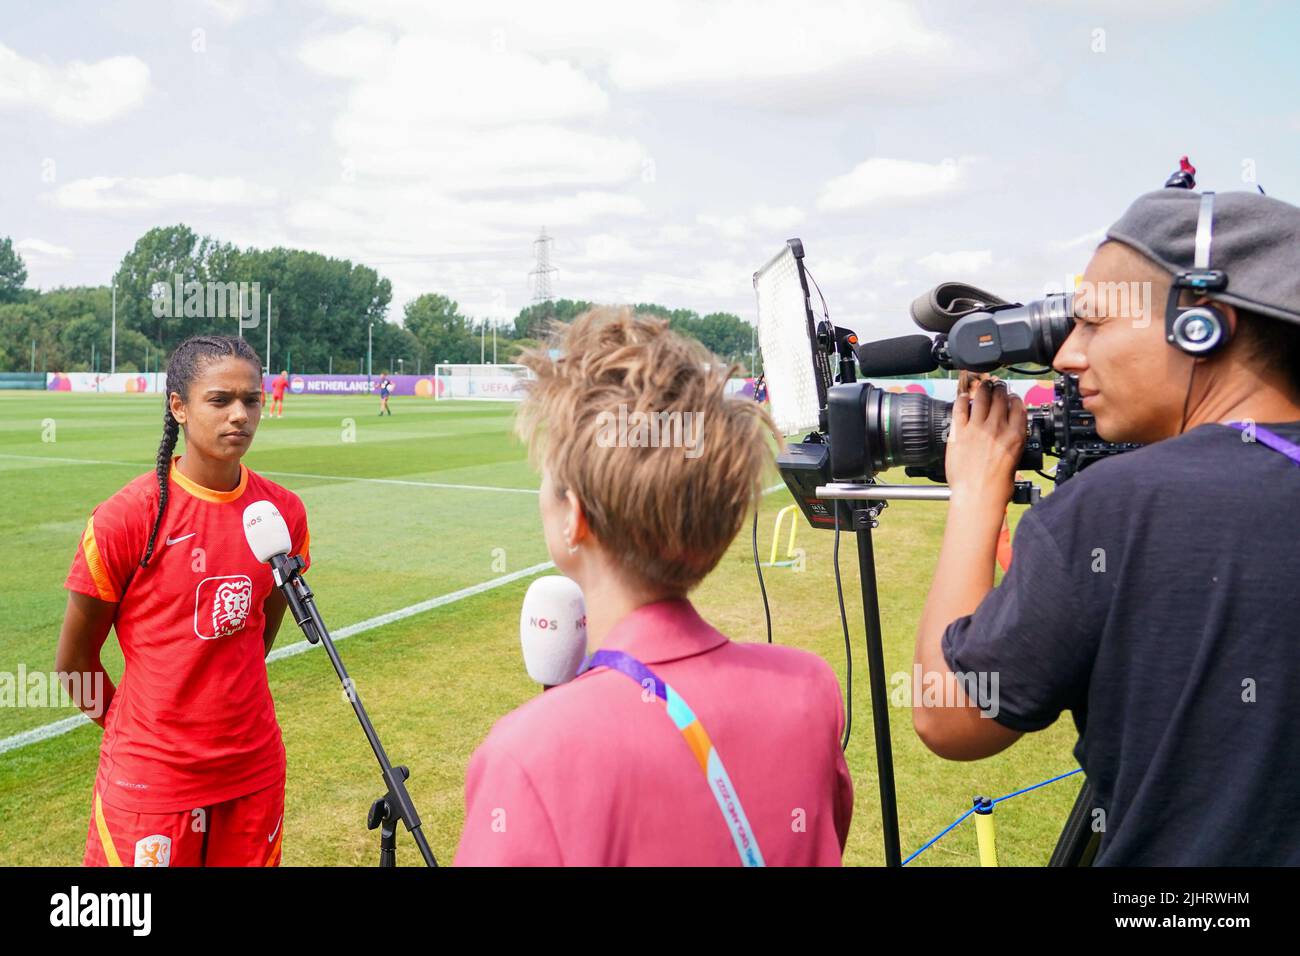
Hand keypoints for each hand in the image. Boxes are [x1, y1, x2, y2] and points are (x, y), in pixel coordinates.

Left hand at [945, 378, 1026, 505]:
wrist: (978, 495)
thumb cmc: (997, 486)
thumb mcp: (1015, 460)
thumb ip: (1012, 442)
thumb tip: (1009, 436)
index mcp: (1015, 434)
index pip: (1018, 406)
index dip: (1014, 398)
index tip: (1011, 397)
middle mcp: (998, 427)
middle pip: (1000, 397)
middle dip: (999, 388)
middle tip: (996, 386)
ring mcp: (977, 427)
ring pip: (982, 397)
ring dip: (983, 388)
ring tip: (983, 385)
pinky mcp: (959, 432)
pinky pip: (960, 408)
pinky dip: (962, 399)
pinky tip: (963, 396)